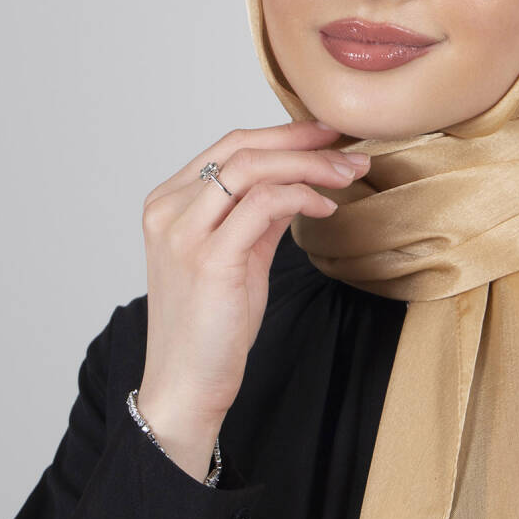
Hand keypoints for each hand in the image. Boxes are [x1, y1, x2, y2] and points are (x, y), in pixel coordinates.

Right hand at [136, 119, 370, 479]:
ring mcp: (184, 233)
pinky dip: (302, 197)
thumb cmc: (211, 326)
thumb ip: (258, 216)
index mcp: (169, 202)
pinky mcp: (209, 259)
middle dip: (303, 142)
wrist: (186, 385)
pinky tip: (326, 208)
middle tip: (350, 147)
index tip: (328, 134)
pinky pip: (263, 205)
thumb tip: (298, 182)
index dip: (284, 133)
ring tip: (349, 175)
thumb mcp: (237, 256)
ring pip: (253, 169)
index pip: (230, 146)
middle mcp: (169, 210)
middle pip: (242, 148)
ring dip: (311, 166)